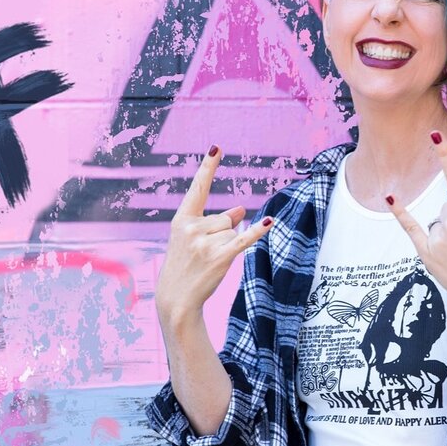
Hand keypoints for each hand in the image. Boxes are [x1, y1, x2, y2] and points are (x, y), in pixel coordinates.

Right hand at [155, 145, 273, 325]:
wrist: (176, 298)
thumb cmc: (185, 266)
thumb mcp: (193, 240)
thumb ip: (216, 221)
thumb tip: (243, 209)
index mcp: (181, 219)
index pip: (198, 189)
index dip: (208, 167)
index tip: (216, 147)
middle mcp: (191, 228)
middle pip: (225, 219)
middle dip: (222, 234)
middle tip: (203, 254)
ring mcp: (204, 243)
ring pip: (233, 231)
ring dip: (228, 245)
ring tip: (209, 261)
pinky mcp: (220, 257)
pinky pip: (243, 239)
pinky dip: (258, 232)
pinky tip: (270, 222)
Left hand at [385, 131, 446, 318]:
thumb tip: (444, 211)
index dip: (445, 155)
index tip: (433, 135)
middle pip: (445, 209)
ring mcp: (438, 235)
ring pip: (434, 223)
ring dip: (444, 236)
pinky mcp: (425, 250)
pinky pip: (410, 225)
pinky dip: (400, 212)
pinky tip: (390, 197)